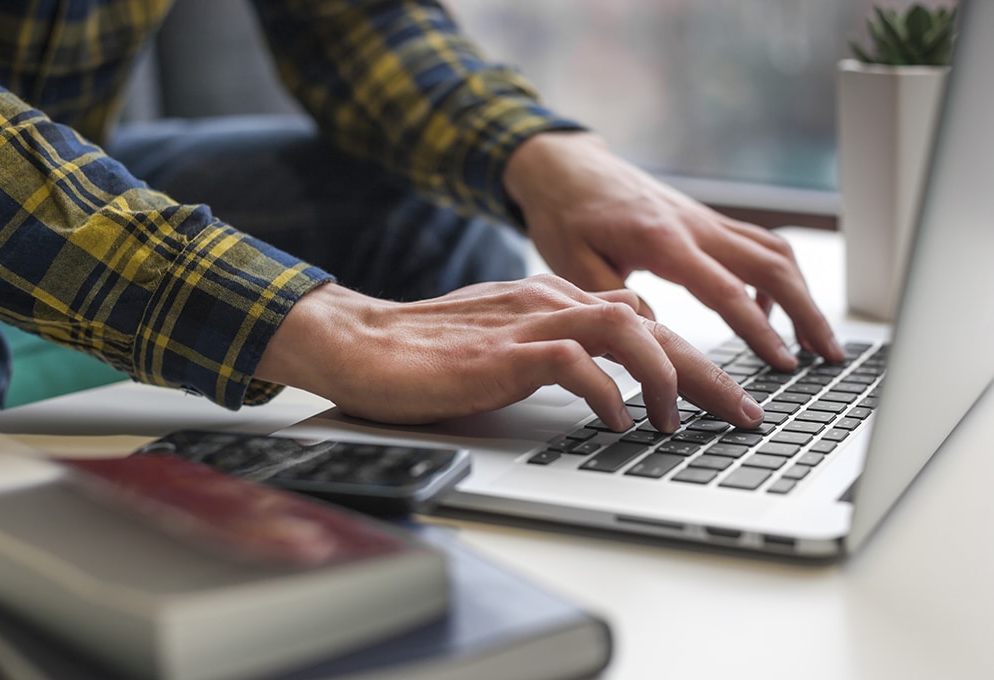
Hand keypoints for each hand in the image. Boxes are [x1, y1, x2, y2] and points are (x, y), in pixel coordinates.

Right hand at [254, 278, 763, 431]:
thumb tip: (601, 377)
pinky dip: (607, 393)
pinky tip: (619, 422)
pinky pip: (574, 363)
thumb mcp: (506, 345)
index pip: (640, 319)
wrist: (362, 343)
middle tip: (742, 412)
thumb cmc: (428, 353)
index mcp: (551, 300)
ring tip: (682, 421)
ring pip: (626, 331)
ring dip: (666, 376)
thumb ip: (553, 350)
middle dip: (706, 371)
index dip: (687, 356)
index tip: (717, 394)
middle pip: (651, 325)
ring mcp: (527, 323)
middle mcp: (549, 303)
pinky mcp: (503, 353)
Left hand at [503, 132, 844, 369]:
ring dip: (803, 293)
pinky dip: (774, 277)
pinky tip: (767, 309)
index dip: (759, 331)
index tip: (783, 363)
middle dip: (808, 312)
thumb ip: (616, 305)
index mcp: (662, 240)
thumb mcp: (573, 266)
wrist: (565, 166)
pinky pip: (755, 244)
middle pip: (772, 266)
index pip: (726, 291)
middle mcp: (694, 225)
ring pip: (774, 251)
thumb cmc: (564, 214)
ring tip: (816, 338)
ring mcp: (704, 219)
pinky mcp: (703, 220)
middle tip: (828, 354)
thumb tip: (658, 342)